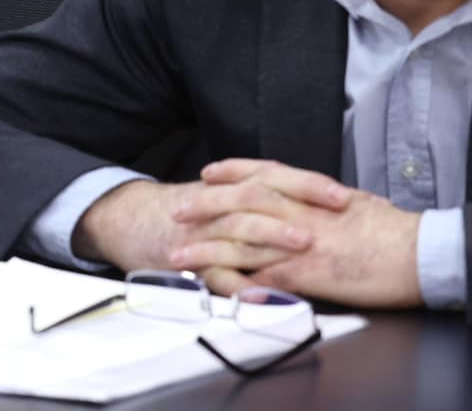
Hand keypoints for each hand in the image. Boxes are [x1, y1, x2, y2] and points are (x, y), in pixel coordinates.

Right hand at [73, 161, 352, 273]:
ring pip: (240, 230)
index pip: (276, 177)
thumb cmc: (182, 212)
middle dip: (301, 204)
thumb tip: (310, 209)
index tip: (344, 195)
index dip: (310, 184)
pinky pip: (214, 274)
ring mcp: (203, 233)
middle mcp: (218, 204)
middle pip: (262, 195)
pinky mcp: (189, 262)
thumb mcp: (220, 196)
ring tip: (303, 247)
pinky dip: (238, 285)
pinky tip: (260, 294)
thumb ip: (258, 198)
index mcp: (231, 187)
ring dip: (272, 237)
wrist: (127, 220)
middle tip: (335, 216)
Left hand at [180, 160, 422, 308]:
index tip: (209, 174)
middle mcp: (303, 213)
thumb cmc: (398, 232)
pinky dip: (237, 282)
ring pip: (243, 241)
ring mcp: (303, 242)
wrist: (423, 252)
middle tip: (178, 210)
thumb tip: (315, 202)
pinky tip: (214, 287)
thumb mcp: (358, 204)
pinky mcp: (310, 273)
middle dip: (206, 206)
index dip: (233, 172)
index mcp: (315, 193)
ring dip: (207, 249)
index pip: (265, 174)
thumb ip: (327, 203)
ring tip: (179, 256)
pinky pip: (263, 278)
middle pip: (242, 203)